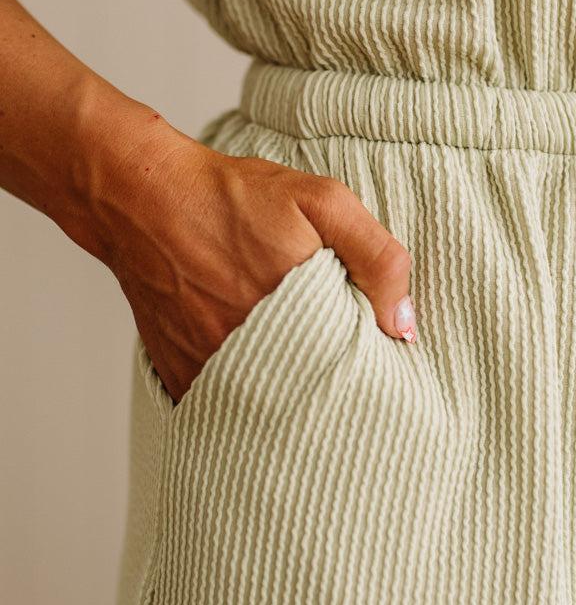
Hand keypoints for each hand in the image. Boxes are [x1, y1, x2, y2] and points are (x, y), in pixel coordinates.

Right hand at [102, 119, 417, 405]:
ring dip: (286, 392)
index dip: (366, 365)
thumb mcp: (323, 202)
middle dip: (328, 384)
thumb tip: (404, 325)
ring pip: (268, 407)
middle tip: (334, 360)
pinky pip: (225, 404)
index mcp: (298, 319)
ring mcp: (213, 371)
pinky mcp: (183, 377)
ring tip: (295, 364)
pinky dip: (244, 395)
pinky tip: (254, 369)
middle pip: (311, 396)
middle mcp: (253, 355)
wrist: (143, 199)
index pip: (352, 371)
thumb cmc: (233, 198)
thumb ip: (377, 257)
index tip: (373, 355)